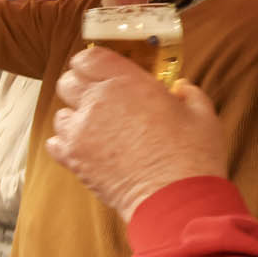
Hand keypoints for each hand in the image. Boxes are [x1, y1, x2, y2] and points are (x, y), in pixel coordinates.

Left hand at [46, 47, 224, 222]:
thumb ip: (188, 94)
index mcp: (127, 83)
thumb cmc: (192, 157)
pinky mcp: (73, 158)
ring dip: (75, 118)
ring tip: (98, 129)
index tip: (99, 69)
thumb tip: (181, 87)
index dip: (91, 62)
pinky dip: (66, 144)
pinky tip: (87, 148)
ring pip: (61, 114)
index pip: (89, 57)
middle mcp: (97, 102)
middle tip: (98, 97)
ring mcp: (81, 131)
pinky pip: (55, 143)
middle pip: (68, 82)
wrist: (175, 199)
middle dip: (80, 86)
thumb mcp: (202, 116)